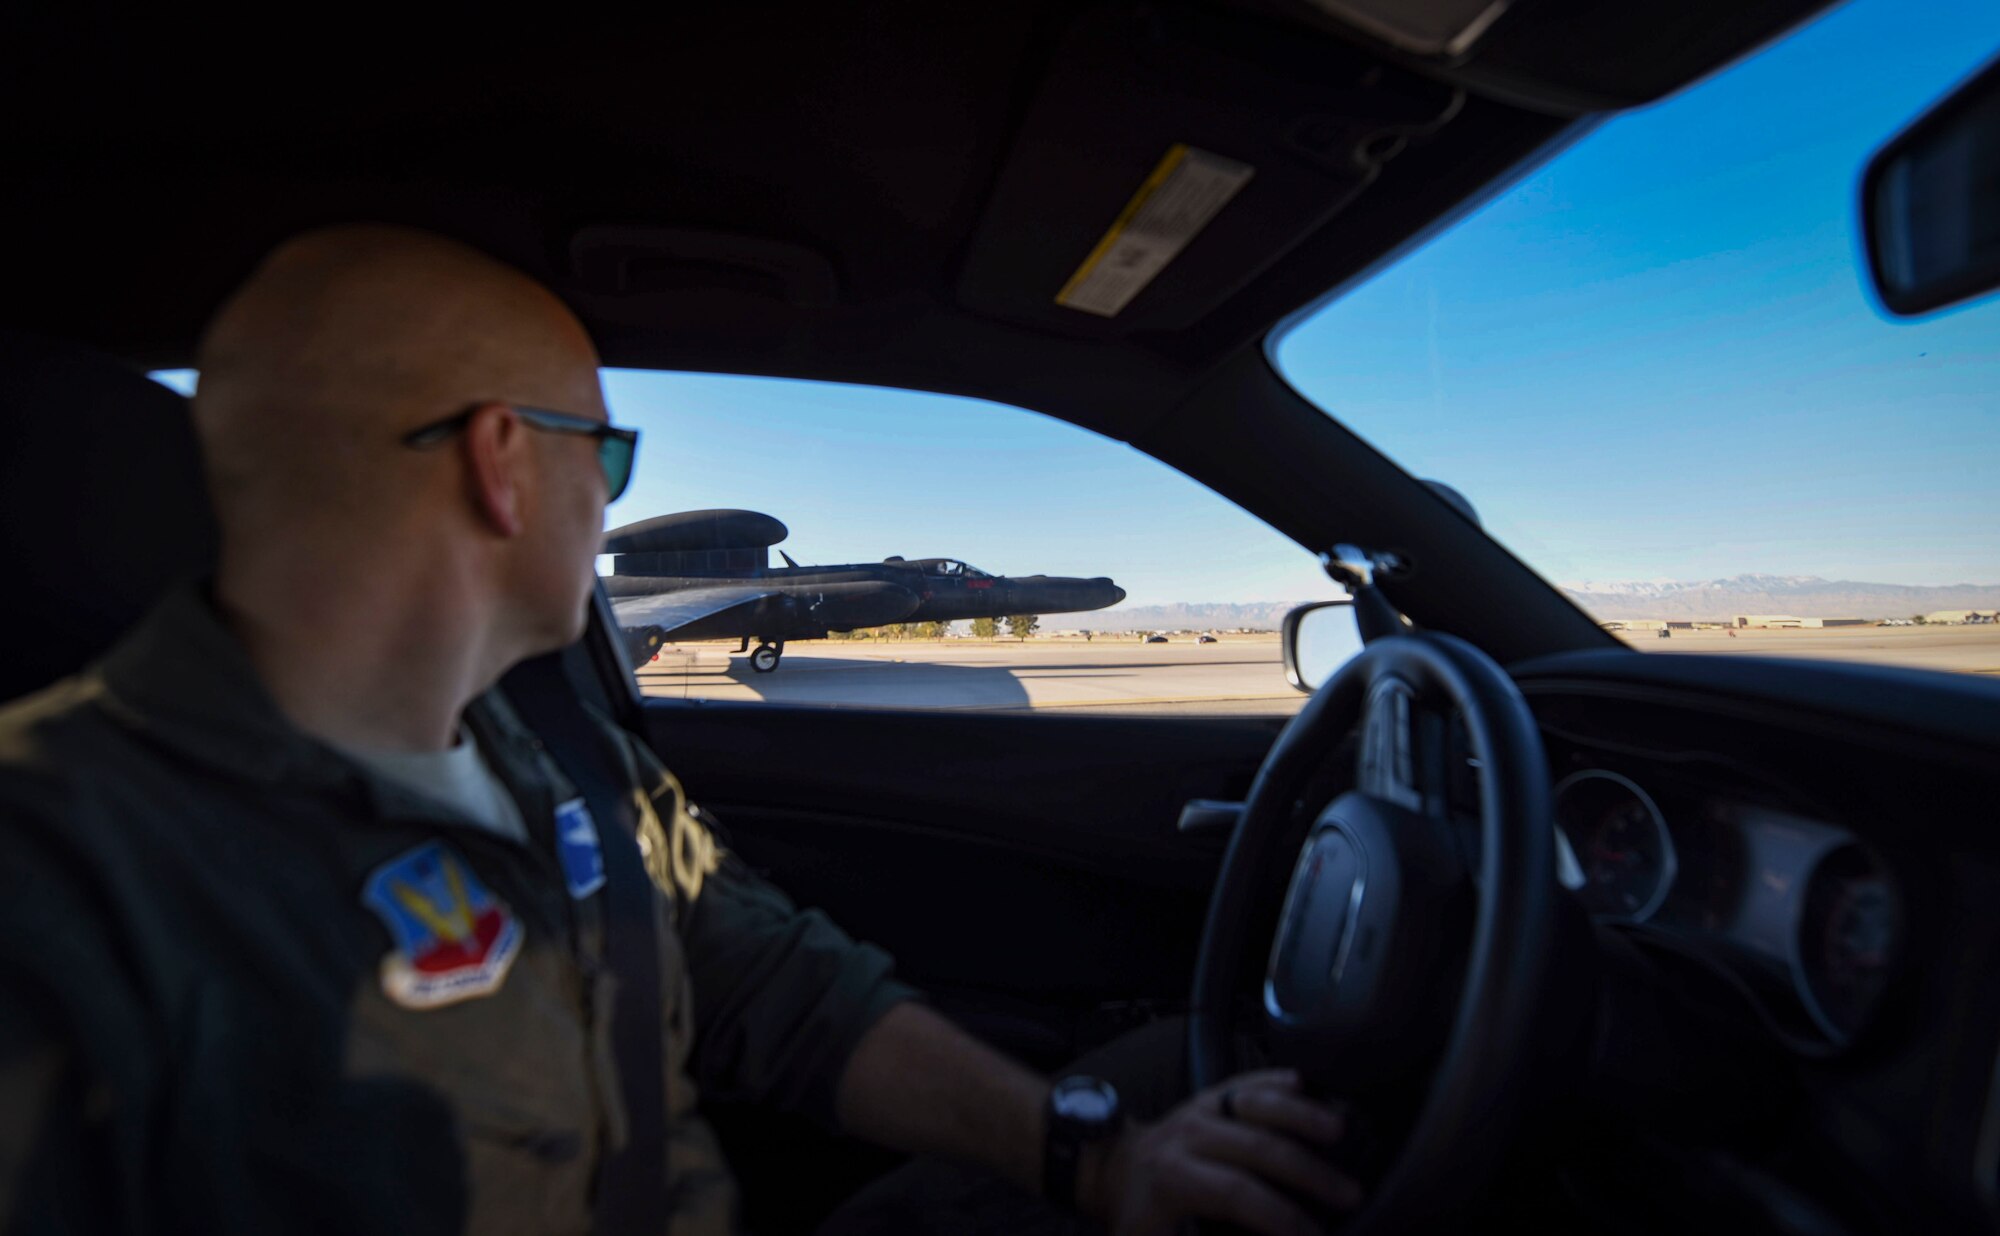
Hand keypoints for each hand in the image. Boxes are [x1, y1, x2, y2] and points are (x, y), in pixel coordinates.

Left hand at [1080, 1069, 1360, 1235]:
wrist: (1111, 1170)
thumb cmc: (1137, 1216)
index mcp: (1174, 1178)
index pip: (1238, 1192)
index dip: (1280, 1216)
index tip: (1315, 1235)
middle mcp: (1190, 1136)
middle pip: (1259, 1147)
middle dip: (1310, 1173)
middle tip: (1350, 1194)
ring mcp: (1200, 1109)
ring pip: (1256, 1103)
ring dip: (1302, 1115)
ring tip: (1341, 1131)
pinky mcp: (1210, 1095)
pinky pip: (1249, 1081)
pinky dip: (1280, 1082)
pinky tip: (1312, 1085)